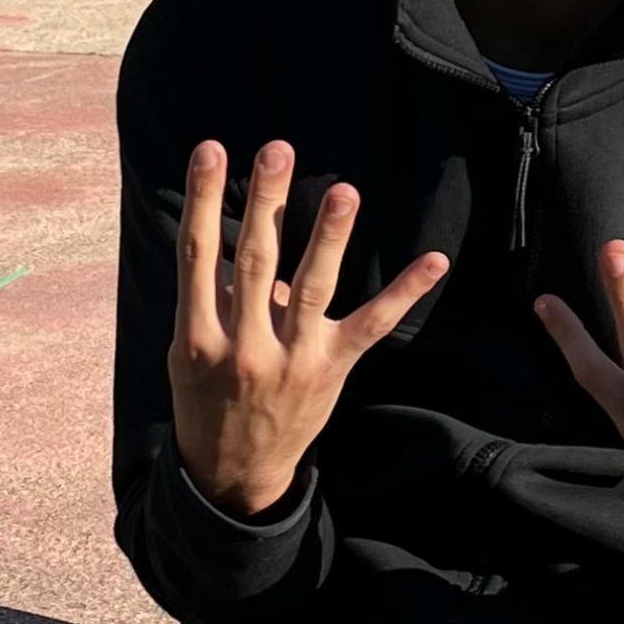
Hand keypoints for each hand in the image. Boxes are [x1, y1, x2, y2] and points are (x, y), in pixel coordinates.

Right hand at [171, 139, 448, 516]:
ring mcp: (291, 360)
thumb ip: (211, 301)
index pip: (198, 257)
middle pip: (256, 263)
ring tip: (343, 191)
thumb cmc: (206, 401)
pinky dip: (404, 292)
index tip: (210, 150)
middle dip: (266, 203)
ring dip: (329, 238)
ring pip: (312, 289)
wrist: (233, 474)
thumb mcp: (189, 355)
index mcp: (198, 338)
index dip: (204, 201)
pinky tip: (434, 261)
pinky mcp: (331, 369)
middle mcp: (243, 347)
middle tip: (276, 150)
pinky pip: (372, 325)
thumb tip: (237, 238)